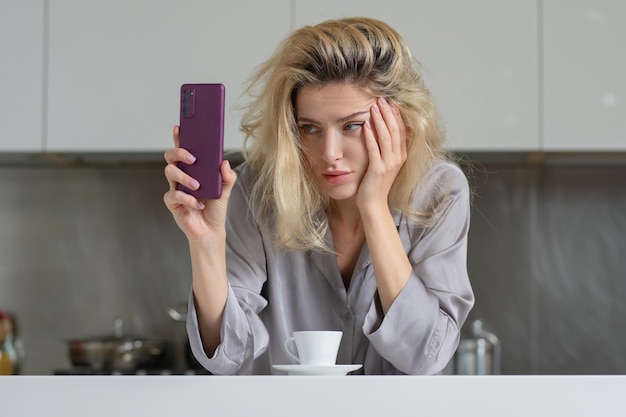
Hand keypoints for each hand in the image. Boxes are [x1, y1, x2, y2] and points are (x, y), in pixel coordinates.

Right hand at [163, 125, 236, 241]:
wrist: (211, 229)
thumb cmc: (215, 206)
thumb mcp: (226, 189)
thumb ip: (227, 175)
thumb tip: (224, 162)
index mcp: (193, 169)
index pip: (184, 150)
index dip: (179, 138)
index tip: (179, 128)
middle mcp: (181, 176)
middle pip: (171, 157)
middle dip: (179, 152)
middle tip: (192, 158)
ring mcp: (175, 188)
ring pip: (170, 172)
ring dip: (185, 177)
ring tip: (198, 186)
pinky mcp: (173, 202)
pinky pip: (173, 195)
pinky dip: (187, 199)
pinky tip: (198, 204)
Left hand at [356, 97, 406, 210]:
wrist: (373, 204)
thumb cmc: (375, 184)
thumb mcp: (385, 164)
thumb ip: (387, 150)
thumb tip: (384, 132)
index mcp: (400, 156)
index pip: (401, 130)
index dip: (396, 115)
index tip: (389, 102)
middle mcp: (397, 158)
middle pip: (395, 130)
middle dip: (388, 113)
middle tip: (381, 98)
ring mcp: (389, 164)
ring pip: (386, 137)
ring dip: (380, 120)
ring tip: (374, 107)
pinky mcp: (378, 170)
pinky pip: (375, 149)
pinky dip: (370, 136)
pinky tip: (365, 125)